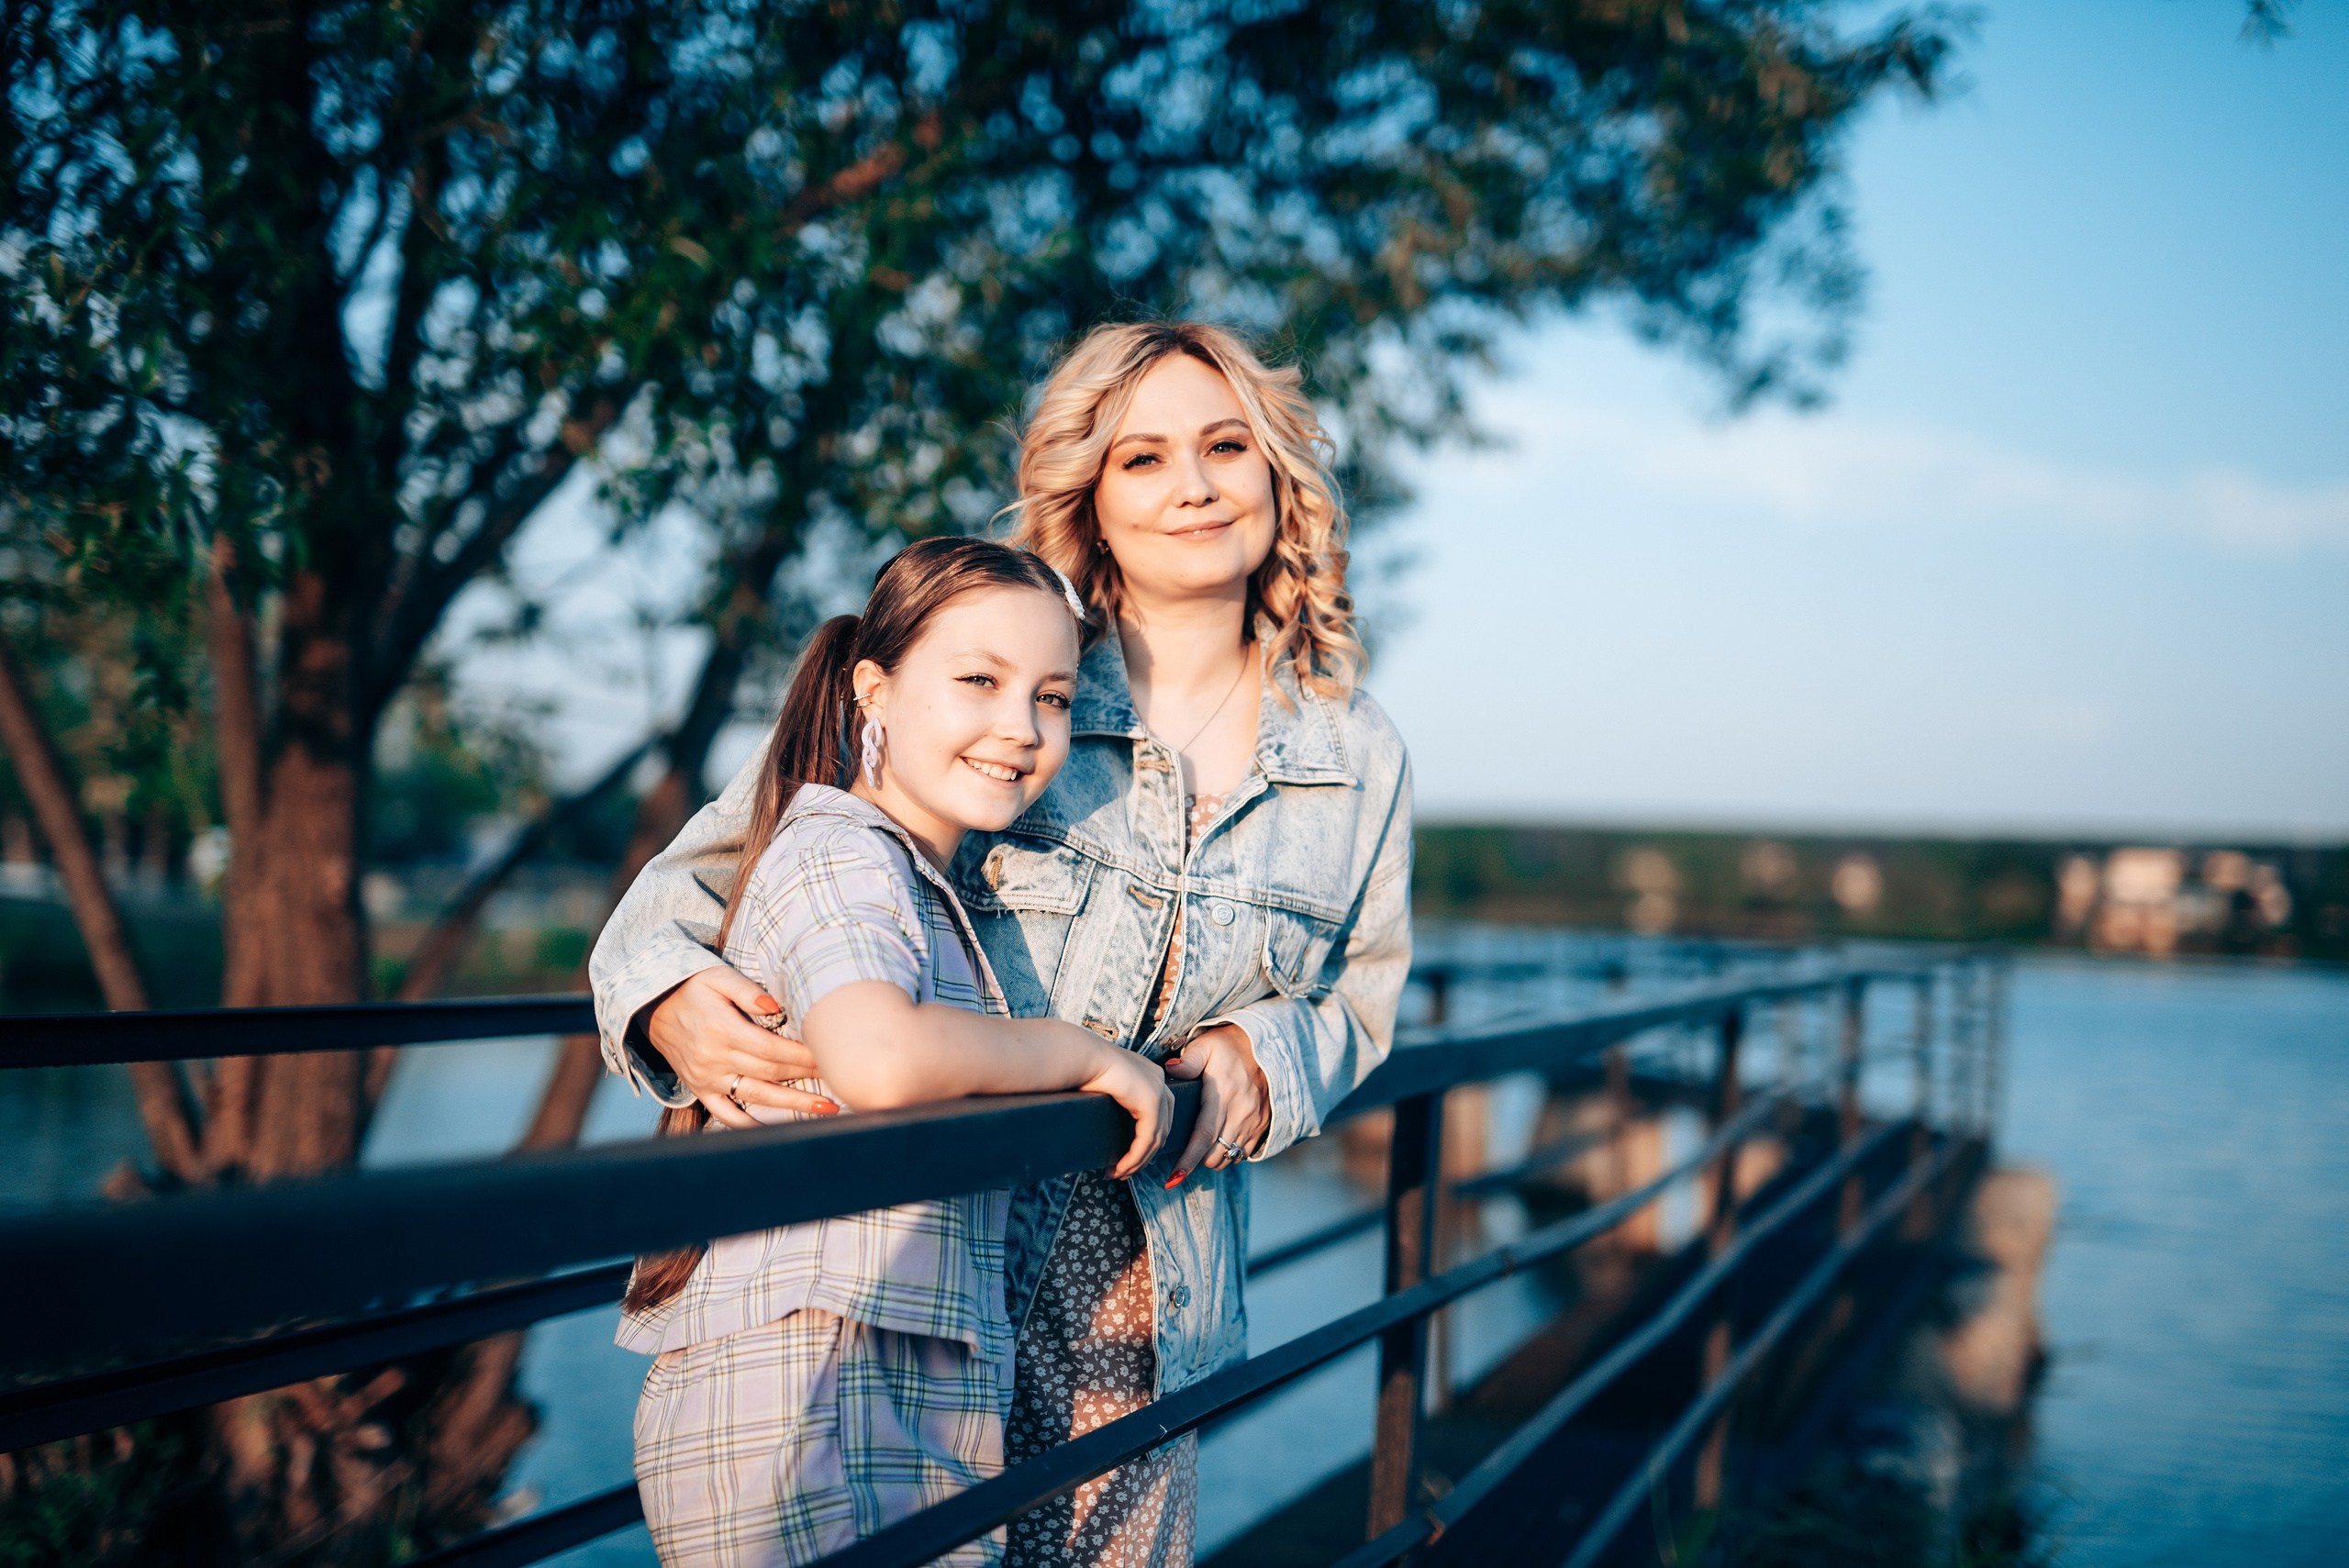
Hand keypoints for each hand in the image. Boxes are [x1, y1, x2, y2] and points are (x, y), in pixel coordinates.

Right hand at [644, 966, 836, 1128]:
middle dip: (807, 1077)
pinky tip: (776, 1130)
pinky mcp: (699, 1089)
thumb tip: (775, 1005)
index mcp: (722, 1030)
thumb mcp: (716, 976)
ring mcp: (707, 1078)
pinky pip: (725, 1114)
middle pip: (771, 1073)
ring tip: (825, 1109)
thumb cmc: (690, 986)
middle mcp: (714, 1058)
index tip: (829, 1056)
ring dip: (792, 1106)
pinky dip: (749, 1125)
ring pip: (757, 1097)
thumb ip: (745, 990)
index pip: (772, 1049)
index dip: (803, 1055)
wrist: (651, 1005)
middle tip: (839, 1079)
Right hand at [1080, 1045, 1174, 1181]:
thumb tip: (1104, 1124)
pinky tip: (1119, 1168)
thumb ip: (1114, 1100)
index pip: (1157, 1114)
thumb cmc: (1081, 1067)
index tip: (1126, 1157)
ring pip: (1155, 1139)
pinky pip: (1147, 1139)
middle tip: (1122, 1171)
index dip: (1145, 1141)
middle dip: (1143, 1155)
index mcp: (1149, 1074)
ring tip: (1118, 1173)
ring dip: (1137, 1161)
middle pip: (1160, 1128)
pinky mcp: (1150, 1102)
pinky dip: (1134, 1157)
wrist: (1078, 1055)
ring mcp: (1157, 1090)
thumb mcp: (1104, 1085)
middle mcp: (1158, 1080)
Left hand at [1160, 1024, 1269, 1186]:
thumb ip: (1188, 1061)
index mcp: (1222, 1095)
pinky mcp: (1265, 1124)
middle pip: (1216, 1154)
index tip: (1173, 1178)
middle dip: (1198, 1160)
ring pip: (1231, 1157)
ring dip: (1215, 1158)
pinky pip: (1247, 1152)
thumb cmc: (1230, 1045)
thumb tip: (1170, 1069)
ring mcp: (1255, 1121)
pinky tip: (1222, 1142)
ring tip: (1203, 1147)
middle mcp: (1241, 1112)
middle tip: (1184, 1153)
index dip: (1188, 1160)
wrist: (1268, 1044)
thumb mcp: (1206, 1046)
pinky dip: (1232, 1153)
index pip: (1203, 1136)